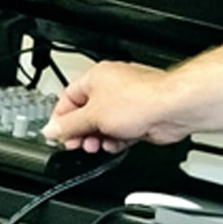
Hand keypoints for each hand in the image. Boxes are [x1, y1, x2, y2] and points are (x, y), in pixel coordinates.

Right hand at [43, 62, 190, 152]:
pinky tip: (115, 144)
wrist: (171, 108)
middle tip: (76, 144)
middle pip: (85, 114)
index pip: (68, 98)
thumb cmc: (140, 99)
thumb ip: (69, 125)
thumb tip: (51, 129)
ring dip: (97, 138)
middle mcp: (110, 88)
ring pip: (103, 125)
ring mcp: (125, 104)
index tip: (56, 134)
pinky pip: (119, 132)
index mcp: (95, 78)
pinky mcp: (138, 118)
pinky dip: (115, 140)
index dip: (60, 118)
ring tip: (96, 145)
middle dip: (80, 132)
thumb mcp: (93, 116)